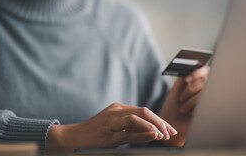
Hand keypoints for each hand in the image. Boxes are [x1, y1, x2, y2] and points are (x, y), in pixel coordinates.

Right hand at [46, 102, 176, 151]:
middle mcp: (117, 110)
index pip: (144, 112)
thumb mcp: (115, 127)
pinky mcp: (109, 132)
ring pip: (138, 118)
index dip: (159, 120)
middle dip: (160, 122)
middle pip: (144, 112)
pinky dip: (143, 132)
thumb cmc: (96, 134)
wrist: (74, 137)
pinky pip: (129, 131)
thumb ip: (130, 127)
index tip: (170, 129)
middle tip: (171, 132)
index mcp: (120, 108)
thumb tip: (151, 132)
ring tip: (164, 135)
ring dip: (154, 126)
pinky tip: (153, 135)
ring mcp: (113, 120)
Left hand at [160, 66, 209, 145]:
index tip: (187, 79)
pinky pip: (206, 103)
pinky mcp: (211, 109)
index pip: (205, 71)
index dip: (198, 72)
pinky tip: (190, 114)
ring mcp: (209, 100)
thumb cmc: (173, 108)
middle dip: (191, 89)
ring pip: (205, 91)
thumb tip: (191, 68)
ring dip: (190, 100)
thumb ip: (184, 77)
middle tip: (181, 98)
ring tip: (183, 109)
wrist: (172, 125)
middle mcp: (205, 90)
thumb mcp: (176, 89)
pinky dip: (195, 108)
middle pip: (206, 80)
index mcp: (198, 83)